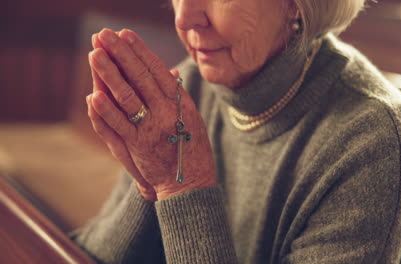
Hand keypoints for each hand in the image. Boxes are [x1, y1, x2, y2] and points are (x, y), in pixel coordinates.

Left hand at [87, 29, 215, 199]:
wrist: (190, 183)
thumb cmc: (191, 148)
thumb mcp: (191, 117)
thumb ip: (178, 95)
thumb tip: (169, 72)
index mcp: (181, 103)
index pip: (158, 71)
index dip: (141, 52)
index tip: (126, 35)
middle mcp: (168, 112)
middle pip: (141, 78)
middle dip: (121, 54)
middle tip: (105, 35)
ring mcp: (152, 129)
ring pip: (128, 97)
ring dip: (110, 75)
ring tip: (95, 55)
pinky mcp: (139, 146)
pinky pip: (120, 126)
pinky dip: (106, 111)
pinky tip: (94, 95)